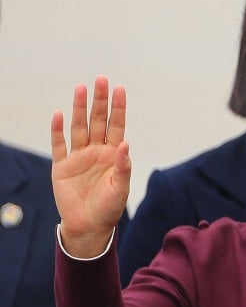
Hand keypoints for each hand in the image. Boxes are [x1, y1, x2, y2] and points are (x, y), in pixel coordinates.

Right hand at [51, 75, 130, 257]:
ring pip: (78, 127)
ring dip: (79, 109)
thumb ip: (123, 166)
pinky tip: (57, 114)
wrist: (89, 226)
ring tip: (80, 88)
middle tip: (100, 79)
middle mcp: (96, 151)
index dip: (118, 107)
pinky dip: (57, 130)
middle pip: (98, 121)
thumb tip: (126, 144)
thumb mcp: (121, 188)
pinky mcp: (62, 167)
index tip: (120, 88)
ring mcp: (78, 157)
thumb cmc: (109, 208)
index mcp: (113, 154)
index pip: (117, 125)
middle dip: (99, 101)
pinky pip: (59, 145)